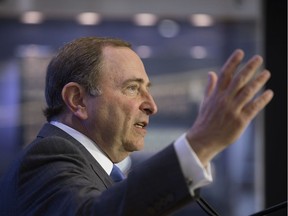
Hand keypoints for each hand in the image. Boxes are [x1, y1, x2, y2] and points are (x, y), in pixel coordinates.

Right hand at [186, 49, 273, 165]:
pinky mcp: (240, 121)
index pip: (224, 75)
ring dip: (258, 81)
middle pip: (238, 80)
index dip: (232, 62)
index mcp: (215, 95)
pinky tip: (269, 93)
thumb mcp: (205, 102)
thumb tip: (211, 73)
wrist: (204, 139)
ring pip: (247, 92)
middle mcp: (224, 100)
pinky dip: (262, 100)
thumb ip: (210, 87)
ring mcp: (232, 110)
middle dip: (249, 68)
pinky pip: (253, 108)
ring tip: (267, 73)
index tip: (240, 52)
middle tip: (258, 58)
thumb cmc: (205, 120)